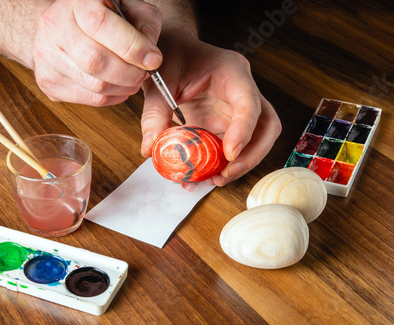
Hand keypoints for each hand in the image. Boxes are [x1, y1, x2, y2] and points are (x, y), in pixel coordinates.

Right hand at [31, 0, 162, 105]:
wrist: (61, 27)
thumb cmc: (100, 16)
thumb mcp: (127, 6)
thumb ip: (144, 22)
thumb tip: (149, 54)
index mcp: (76, 2)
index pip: (100, 24)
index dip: (132, 46)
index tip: (153, 59)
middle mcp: (54, 27)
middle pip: (96, 62)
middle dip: (130, 73)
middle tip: (144, 73)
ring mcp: (47, 57)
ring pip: (95, 86)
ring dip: (124, 88)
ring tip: (133, 79)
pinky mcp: (48, 83)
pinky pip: (90, 99)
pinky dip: (112, 97)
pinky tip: (118, 86)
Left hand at [141, 30, 281, 186]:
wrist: (170, 52)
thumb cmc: (170, 58)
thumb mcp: (159, 82)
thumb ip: (155, 114)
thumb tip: (150, 149)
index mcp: (231, 71)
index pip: (249, 103)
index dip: (244, 131)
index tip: (229, 155)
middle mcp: (241, 91)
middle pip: (266, 126)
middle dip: (251, 155)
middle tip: (226, 174)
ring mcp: (236, 109)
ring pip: (256, 140)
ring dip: (240, 164)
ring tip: (214, 180)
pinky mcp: (226, 123)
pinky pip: (233, 147)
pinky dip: (223, 164)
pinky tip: (204, 176)